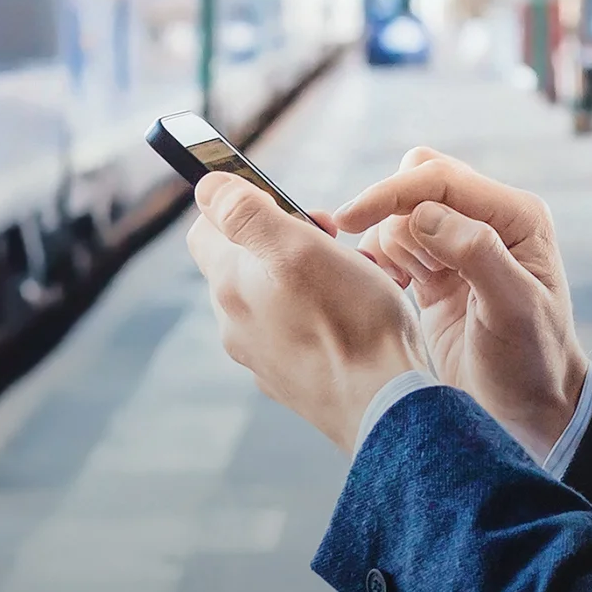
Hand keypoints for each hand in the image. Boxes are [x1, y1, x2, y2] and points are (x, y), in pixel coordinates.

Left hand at [185, 173, 430, 447]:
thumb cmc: (350, 319)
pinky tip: (354, 319)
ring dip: (308, 277)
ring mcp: (261, 356)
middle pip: (245, 262)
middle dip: (286, 240)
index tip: (289, 207)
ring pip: (276, 296)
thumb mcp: (298, 246)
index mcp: (229, 285)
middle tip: (333, 240)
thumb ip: (244, 213)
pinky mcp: (290, 379)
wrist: (385, 404)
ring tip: (354, 280)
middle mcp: (234, 324)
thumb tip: (206, 187)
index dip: (242, 205)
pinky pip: (297, 331)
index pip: (205, 228)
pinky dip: (320, 315)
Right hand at [334, 146, 589, 459]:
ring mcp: (462, 242)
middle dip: (391, 216)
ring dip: (391, 247)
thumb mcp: (513, 311)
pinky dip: (383, 260)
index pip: (441, 179)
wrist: (529, 407)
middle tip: (401, 271)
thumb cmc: (531, 362)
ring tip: (413, 289)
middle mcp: (491, 219)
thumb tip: (425, 214)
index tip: (349, 220)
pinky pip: (395, 242)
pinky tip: (398, 290)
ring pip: (401, 213)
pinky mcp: (438, 268)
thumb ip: (477, 255)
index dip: (391, 193)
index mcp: (517, 216)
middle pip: (417, 181)